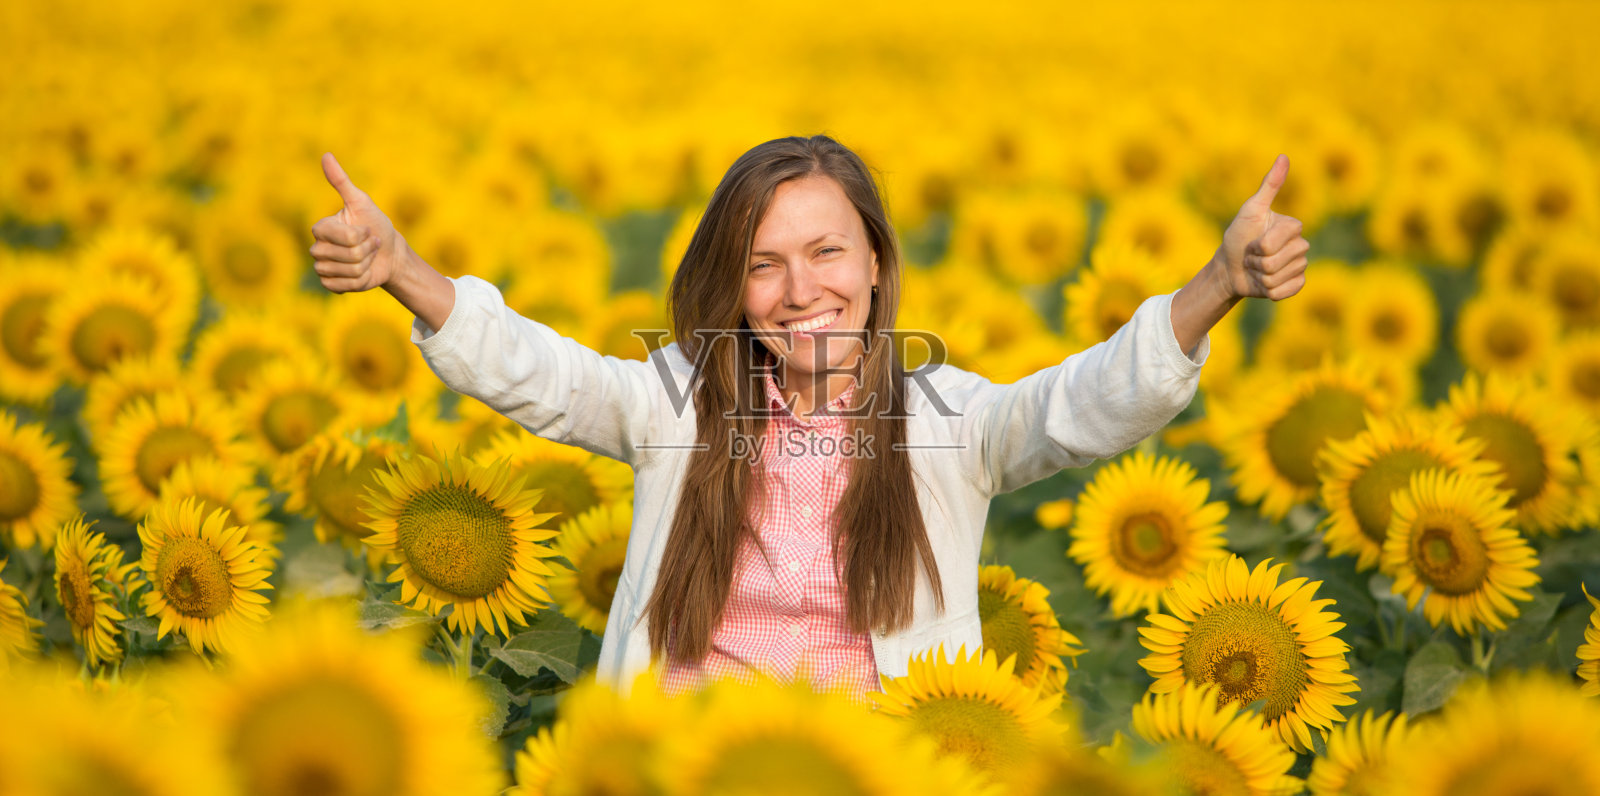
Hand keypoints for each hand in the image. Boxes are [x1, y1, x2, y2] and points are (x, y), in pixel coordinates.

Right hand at [310, 153, 406, 292]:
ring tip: (367, 258)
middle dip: (367, 250)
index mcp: (320, 228)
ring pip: (350, 271)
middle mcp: (317, 248)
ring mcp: (322, 268)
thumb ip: (342, 181)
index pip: (344, 236)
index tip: (367, 230)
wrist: (388, 253)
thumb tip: (326, 154)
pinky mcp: (330, 285)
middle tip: (370, 245)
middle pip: (348, 255)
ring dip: (367, 265)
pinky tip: (362, 273)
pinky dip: (362, 280)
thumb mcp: (362, 202)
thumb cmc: (375, 225)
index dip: (363, 235)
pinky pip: (346, 286)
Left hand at [1213, 154, 1308, 300]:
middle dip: (1256, 262)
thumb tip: (1284, 156)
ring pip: (1279, 278)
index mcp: (1293, 226)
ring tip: (1255, 269)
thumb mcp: (1251, 210)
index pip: (1278, 241)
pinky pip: (1285, 292)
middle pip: (1278, 261)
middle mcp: (1301, 245)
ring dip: (1260, 276)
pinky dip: (1269, 291)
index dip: (1258, 245)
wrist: (1230, 268)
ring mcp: (1300, 266)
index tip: (1251, 241)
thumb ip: (1270, 185)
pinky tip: (1264, 283)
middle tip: (1251, 257)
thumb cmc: (1238, 237)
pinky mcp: (1296, 284)